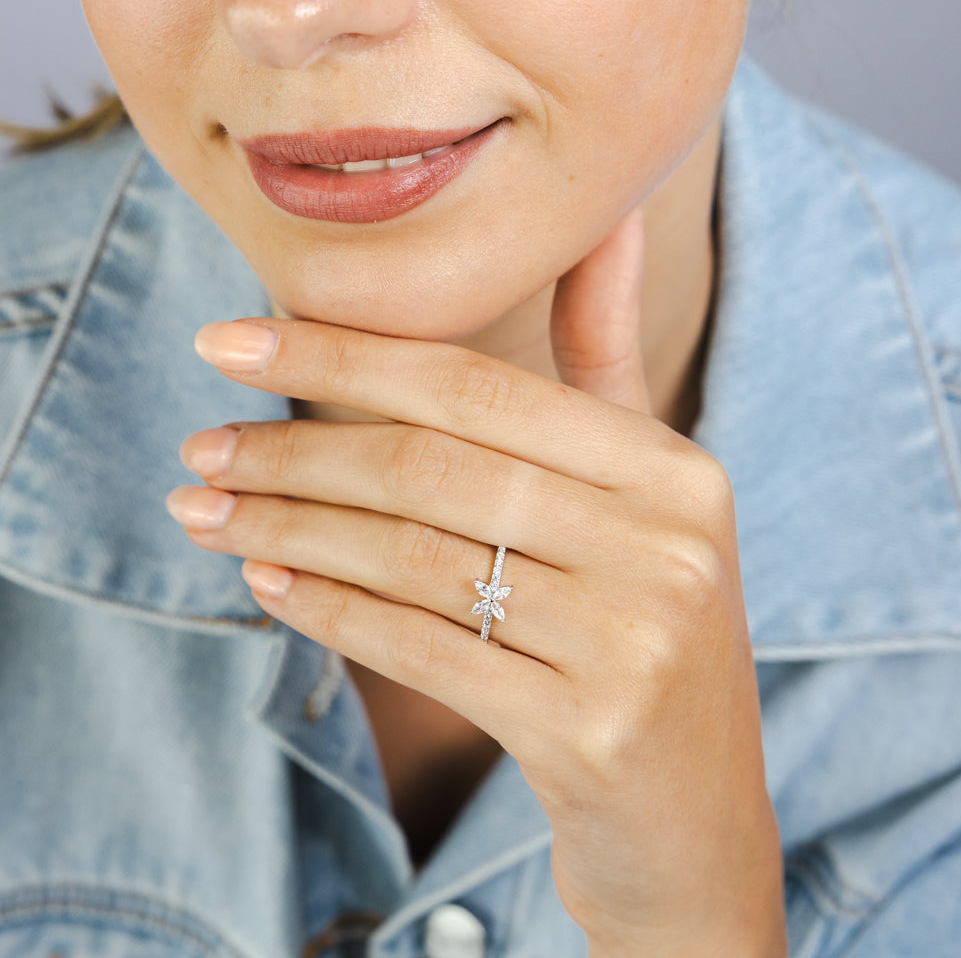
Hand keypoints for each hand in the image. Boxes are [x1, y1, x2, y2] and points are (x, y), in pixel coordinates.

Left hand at [166, 211, 785, 956]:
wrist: (690, 813)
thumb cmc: (645, 630)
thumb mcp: (644, 494)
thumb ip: (607, 360)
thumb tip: (608, 218)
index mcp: (675, 471)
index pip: (479, 388)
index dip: (342, 357)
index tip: (231, 341)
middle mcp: (665, 548)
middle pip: (434, 470)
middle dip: (293, 450)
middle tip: (199, 445)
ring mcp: (633, 645)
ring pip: (415, 559)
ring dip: (287, 529)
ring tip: (204, 510)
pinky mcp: (586, 734)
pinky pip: (423, 651)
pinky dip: (329, 612)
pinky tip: (264, 584)